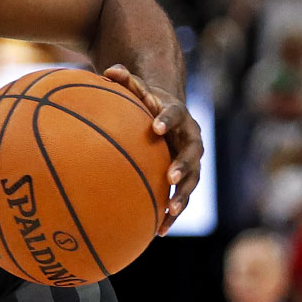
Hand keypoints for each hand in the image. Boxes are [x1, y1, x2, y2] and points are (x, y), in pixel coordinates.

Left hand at [103, 64, 202, 235]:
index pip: (175, 115)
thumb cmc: (146, 102)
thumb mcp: (136, 89)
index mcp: (179, 116)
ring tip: (169, 212)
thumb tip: (109, 69)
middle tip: (170, 177)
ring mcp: (190, 162)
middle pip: (192, 154)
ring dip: (181, 197)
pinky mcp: (184, 180)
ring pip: (191, 182)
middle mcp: (190, 140)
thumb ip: (125, 80)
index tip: (155, 127)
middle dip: (183, 166)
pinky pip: (180, 198)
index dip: (167, 119)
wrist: (167, 116)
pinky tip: (157, 232)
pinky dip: (170, 214)